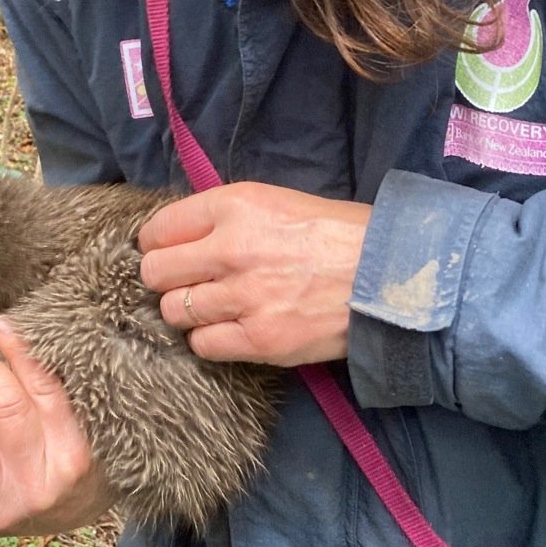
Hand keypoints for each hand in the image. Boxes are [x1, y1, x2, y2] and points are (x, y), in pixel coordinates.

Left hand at [138, 182, 370, 366]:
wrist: (389, 274)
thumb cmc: (339, 233)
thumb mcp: (278, 201)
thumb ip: (227, 216)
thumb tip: (183, 235)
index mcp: (235, 205)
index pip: (159, 228)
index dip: (157, 243)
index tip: (168, 252)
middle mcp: (232, 249)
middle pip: (156, 272)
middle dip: (165, 278)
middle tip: (187, 282)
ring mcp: (244, 297)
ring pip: (175, 310)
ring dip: (187, 310)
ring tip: (213, 307)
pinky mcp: (260, 339)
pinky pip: (203, 344)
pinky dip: (209, 339)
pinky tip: (229, 328)